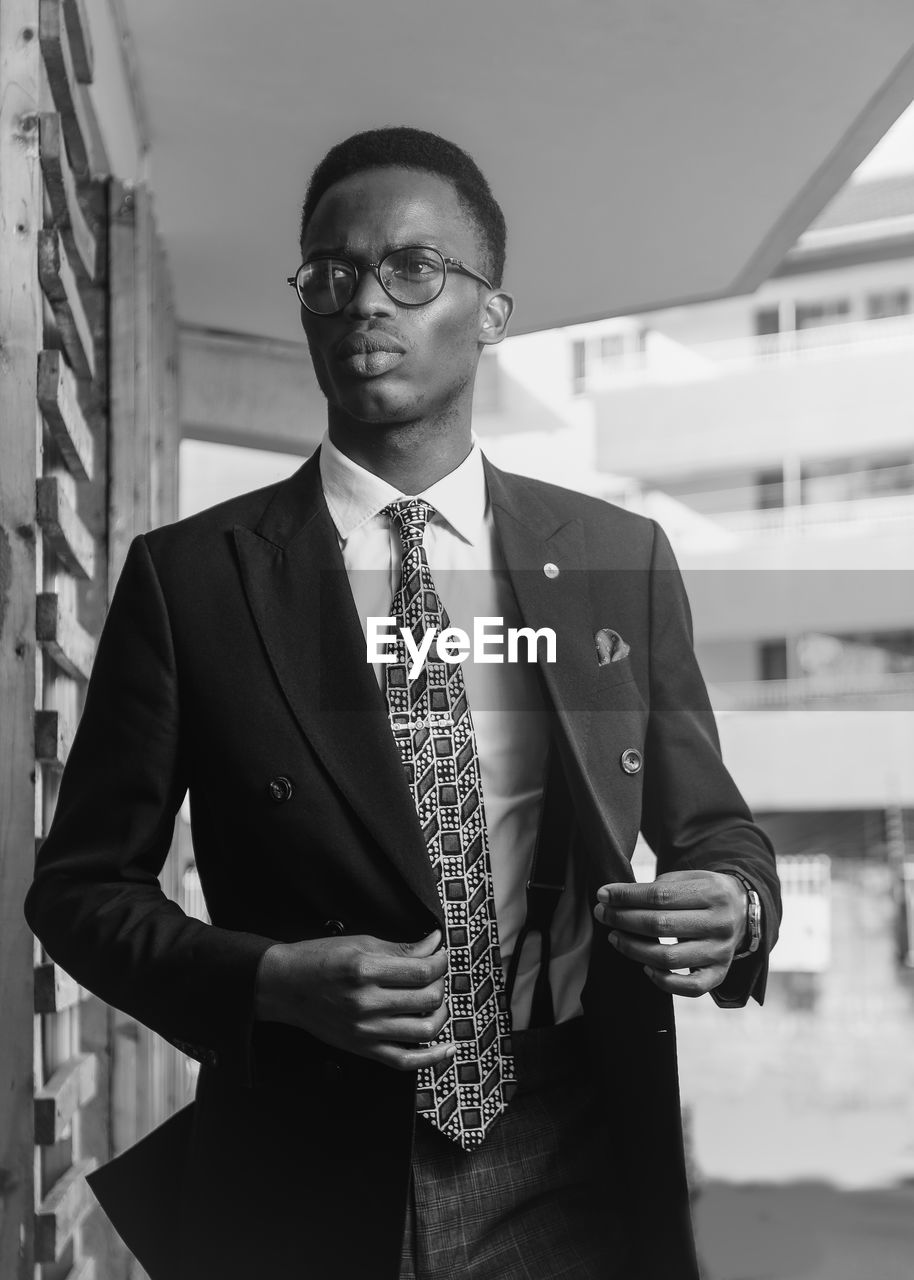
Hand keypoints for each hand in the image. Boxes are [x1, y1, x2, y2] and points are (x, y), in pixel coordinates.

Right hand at [254, 929, 453, 1070]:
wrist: (284, 987)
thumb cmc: (319, 959)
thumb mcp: (360, 943)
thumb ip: (400, 948)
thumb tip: (434, 944)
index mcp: (366, 971)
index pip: (422, 971)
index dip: (441, 962)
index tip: (442, 954)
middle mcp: (366, 1003)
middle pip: (427, 999)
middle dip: (441, 983)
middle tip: (437, 973)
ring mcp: (365, 1030)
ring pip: (424, 1030)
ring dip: (441, 1014)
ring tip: (436, 1000)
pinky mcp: (362, 1049)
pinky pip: (405, 1061)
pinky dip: (431, 1058)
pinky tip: (447, 1048)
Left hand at [593, 870, 746, 995]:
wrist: (742, 912)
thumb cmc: (704, 893)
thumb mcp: (689, 878)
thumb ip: (658, 887)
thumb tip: (615, 899)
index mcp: (713, 892)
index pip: (660, 895)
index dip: (627, 896)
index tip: (603, 895)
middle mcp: (720, 924)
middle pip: (661, 925)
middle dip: (624, 919)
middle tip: (602, 914)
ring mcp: (721, 952)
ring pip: (669, 958)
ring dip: (634, 949)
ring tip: (615, 937)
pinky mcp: (719, 974)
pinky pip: (689, 988)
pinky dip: (663, 982)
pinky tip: (644, 967)